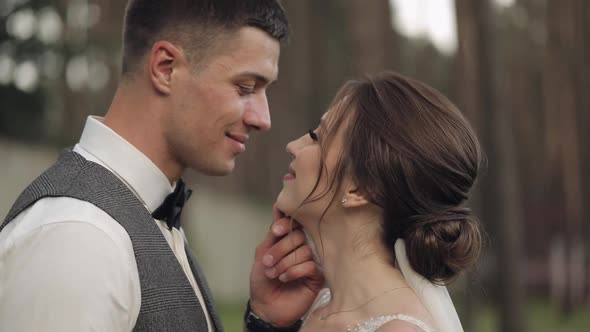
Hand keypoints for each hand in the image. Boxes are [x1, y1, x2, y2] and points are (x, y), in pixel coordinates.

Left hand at [248, 206, 323, 326]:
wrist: (265, 306)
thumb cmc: (263, 280)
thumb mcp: (262, 253)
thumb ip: (273, 234)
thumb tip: (278, 208)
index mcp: (289, 240)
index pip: (293, 223)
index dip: (286, 223)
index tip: (276, 231)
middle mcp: (302, 248)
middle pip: (298, 236)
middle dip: (280, 249)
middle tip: (268, 263)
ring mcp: (311, 261)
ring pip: (304, 251)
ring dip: (285, 263)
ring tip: (274, 274)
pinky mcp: (318, 276)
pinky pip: (310, 265)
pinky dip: (294, 271)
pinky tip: (285, 278)